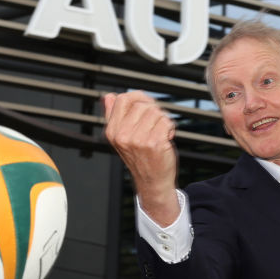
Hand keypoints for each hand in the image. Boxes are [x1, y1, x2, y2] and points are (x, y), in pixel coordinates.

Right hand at [102, 91, 179, 225]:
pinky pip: (166, 122)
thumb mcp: (121, 137)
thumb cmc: (141, 159)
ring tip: (159, 132)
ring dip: (163, 120)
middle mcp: (122, 135)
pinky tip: (166, 138)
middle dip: (154, 111)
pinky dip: (170, 128)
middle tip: (155, 124)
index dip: (138, 98)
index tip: (147, 106)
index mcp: (112, 131)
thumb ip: (114, 116)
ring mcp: (138, 140)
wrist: (152, 182)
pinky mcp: (154, 143)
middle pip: (142, 104)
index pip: (122, 99)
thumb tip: (108, 96)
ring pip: (156, 112)